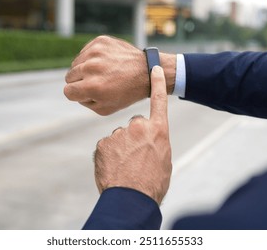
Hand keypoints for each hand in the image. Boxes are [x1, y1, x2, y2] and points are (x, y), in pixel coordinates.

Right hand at [64, 35, 175, 115]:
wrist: (147, 71)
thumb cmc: (127, 93)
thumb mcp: (105, 108)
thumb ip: (84, 102)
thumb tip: (72, 91)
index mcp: (92, 87)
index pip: (67, 91)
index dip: (76, 94)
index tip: (87, 93)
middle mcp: (91, 67)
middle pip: (69, 76)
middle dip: (80, 82)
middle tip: (96, 83)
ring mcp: (96, 52)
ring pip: (76, 63)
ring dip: (85, 69)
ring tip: (102, 73)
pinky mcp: (100, 41)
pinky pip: (85, 52)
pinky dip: (92, 58)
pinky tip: (106, 63)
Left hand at [93, 66, 171, 204]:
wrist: (131, 199)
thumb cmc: (152, 183)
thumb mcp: (164, 160)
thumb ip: (156, 143)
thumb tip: (151, 141)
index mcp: (158, 130)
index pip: (159, 101)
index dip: (157, 84)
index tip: (155, 68)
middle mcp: (139, 127)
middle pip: (135, 125)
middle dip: (134, 137)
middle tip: (137, 157)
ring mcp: (119, 134)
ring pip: (119, 137)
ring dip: (121, 148)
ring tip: (126, 167)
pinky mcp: (103, 143)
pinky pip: (107, 146)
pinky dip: (109, 156)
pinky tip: (115, 168)